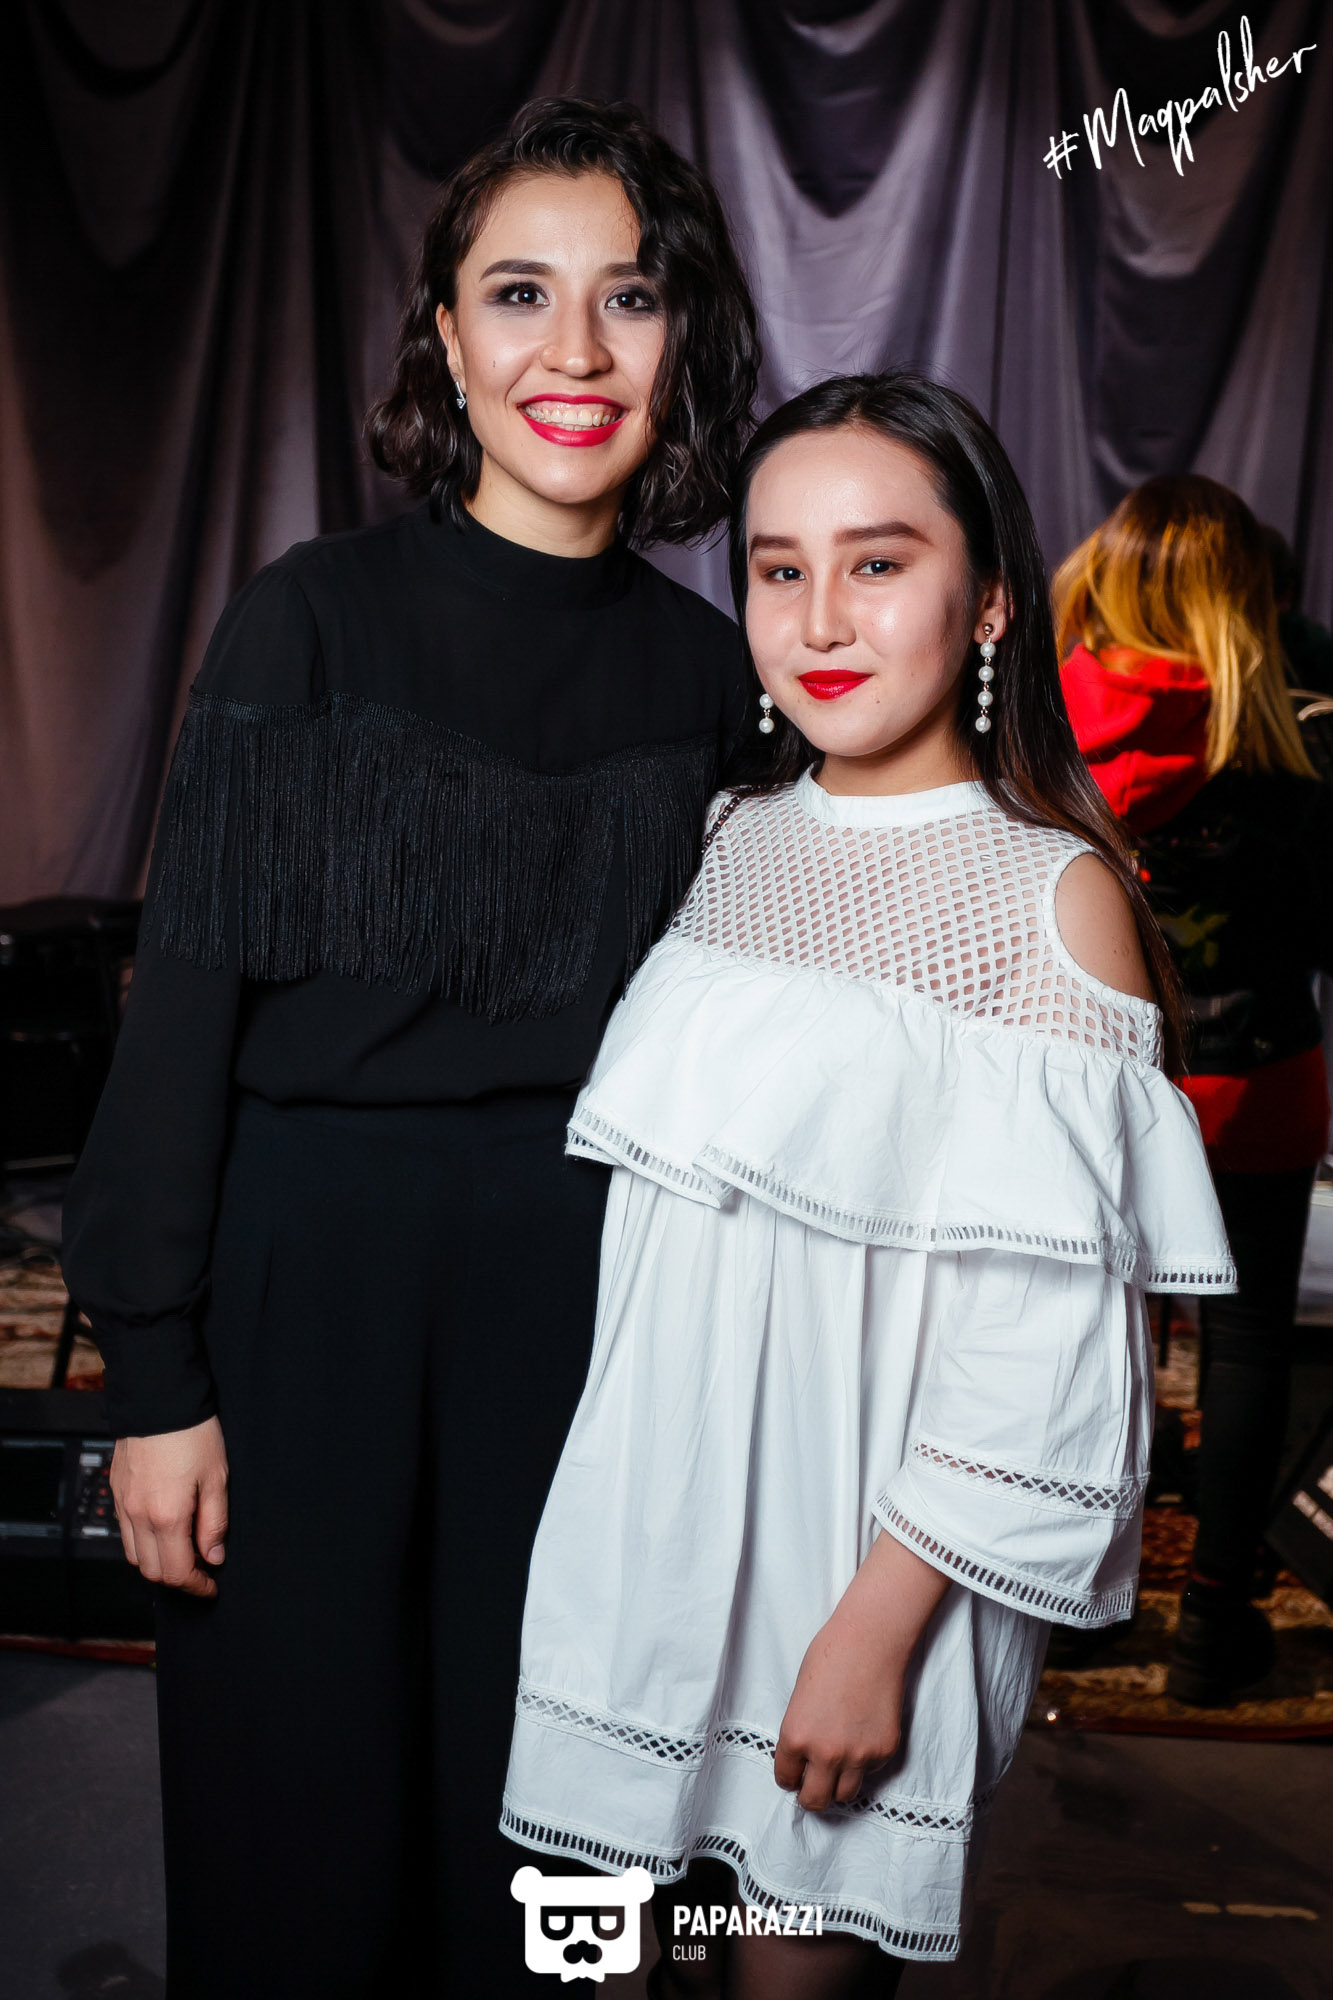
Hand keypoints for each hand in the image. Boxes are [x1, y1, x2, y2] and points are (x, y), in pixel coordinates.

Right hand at [110, 1415, 228, 1598]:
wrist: (159, 1398)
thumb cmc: (193, 1433)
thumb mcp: (217, 1478)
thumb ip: (214, 1523)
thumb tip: (213, 1557)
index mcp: (166, 1517)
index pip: (176, 1572)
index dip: (196, 1586)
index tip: (211, 1586)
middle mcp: (138, 1516)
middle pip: (152, 1571)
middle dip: (178, 1578)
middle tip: (201, 1570)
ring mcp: (124, 1504)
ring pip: (134, 1555)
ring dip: (158, 1562)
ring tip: (184, 1550)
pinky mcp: (118, 1491)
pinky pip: (125, 1532)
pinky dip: (143, 1542)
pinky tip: (165, 1529)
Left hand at [774, 1530, 949, 1811]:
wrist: (870, 1641)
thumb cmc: (831, 1657)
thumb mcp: (800, 1698)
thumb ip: (801, 1733)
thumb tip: (806, 1759)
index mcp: (795, 1737)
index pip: (786, 1779)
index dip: (790, 1776)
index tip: (795, 1774)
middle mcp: (825, 1753)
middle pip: (815, 1801)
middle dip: (812, 1795)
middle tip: (814, 1784)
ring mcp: (857, 1756)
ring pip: (845, 1795)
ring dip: (839, 1784)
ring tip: (840, 1765)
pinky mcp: (884, 1751)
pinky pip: (871, 1772)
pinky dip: (866, 1762)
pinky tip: (864, 1735)